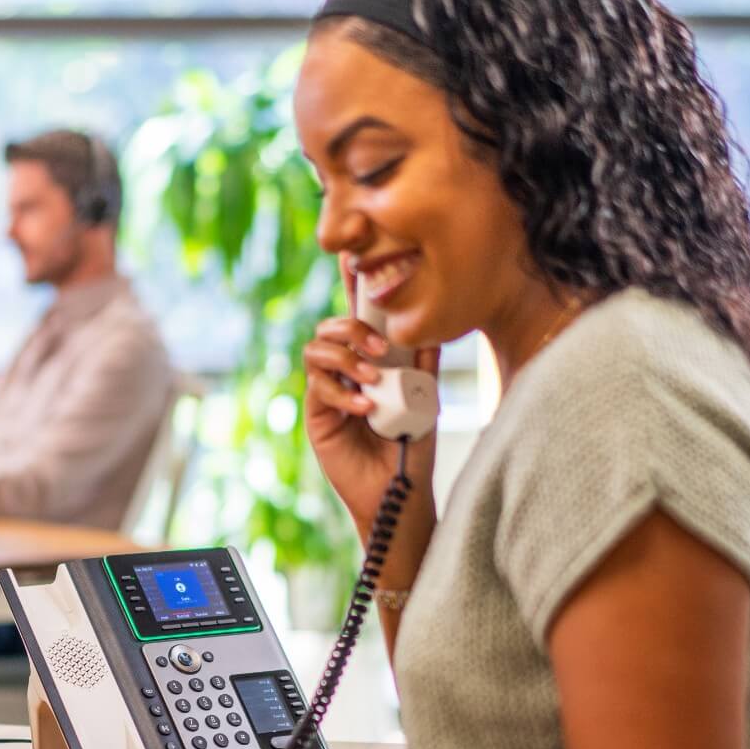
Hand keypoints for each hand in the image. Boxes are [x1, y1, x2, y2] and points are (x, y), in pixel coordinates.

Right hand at [302, 291, 439, 530]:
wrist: (399, 491)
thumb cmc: (413, 446)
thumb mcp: (426, 398)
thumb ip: (425, 363)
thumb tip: (432, 325)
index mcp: (372, 358)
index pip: (359, 316)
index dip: (351, 285)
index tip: (352, 258)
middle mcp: (347, 369)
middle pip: (330, 325)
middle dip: (352, 327)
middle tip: (380, 349)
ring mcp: (329, 389)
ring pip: (317, 350)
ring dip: (346, 359)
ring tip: (372, 380)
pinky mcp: (318, 414)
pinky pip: (318, 388)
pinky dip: (343, 393)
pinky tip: (366, 408)